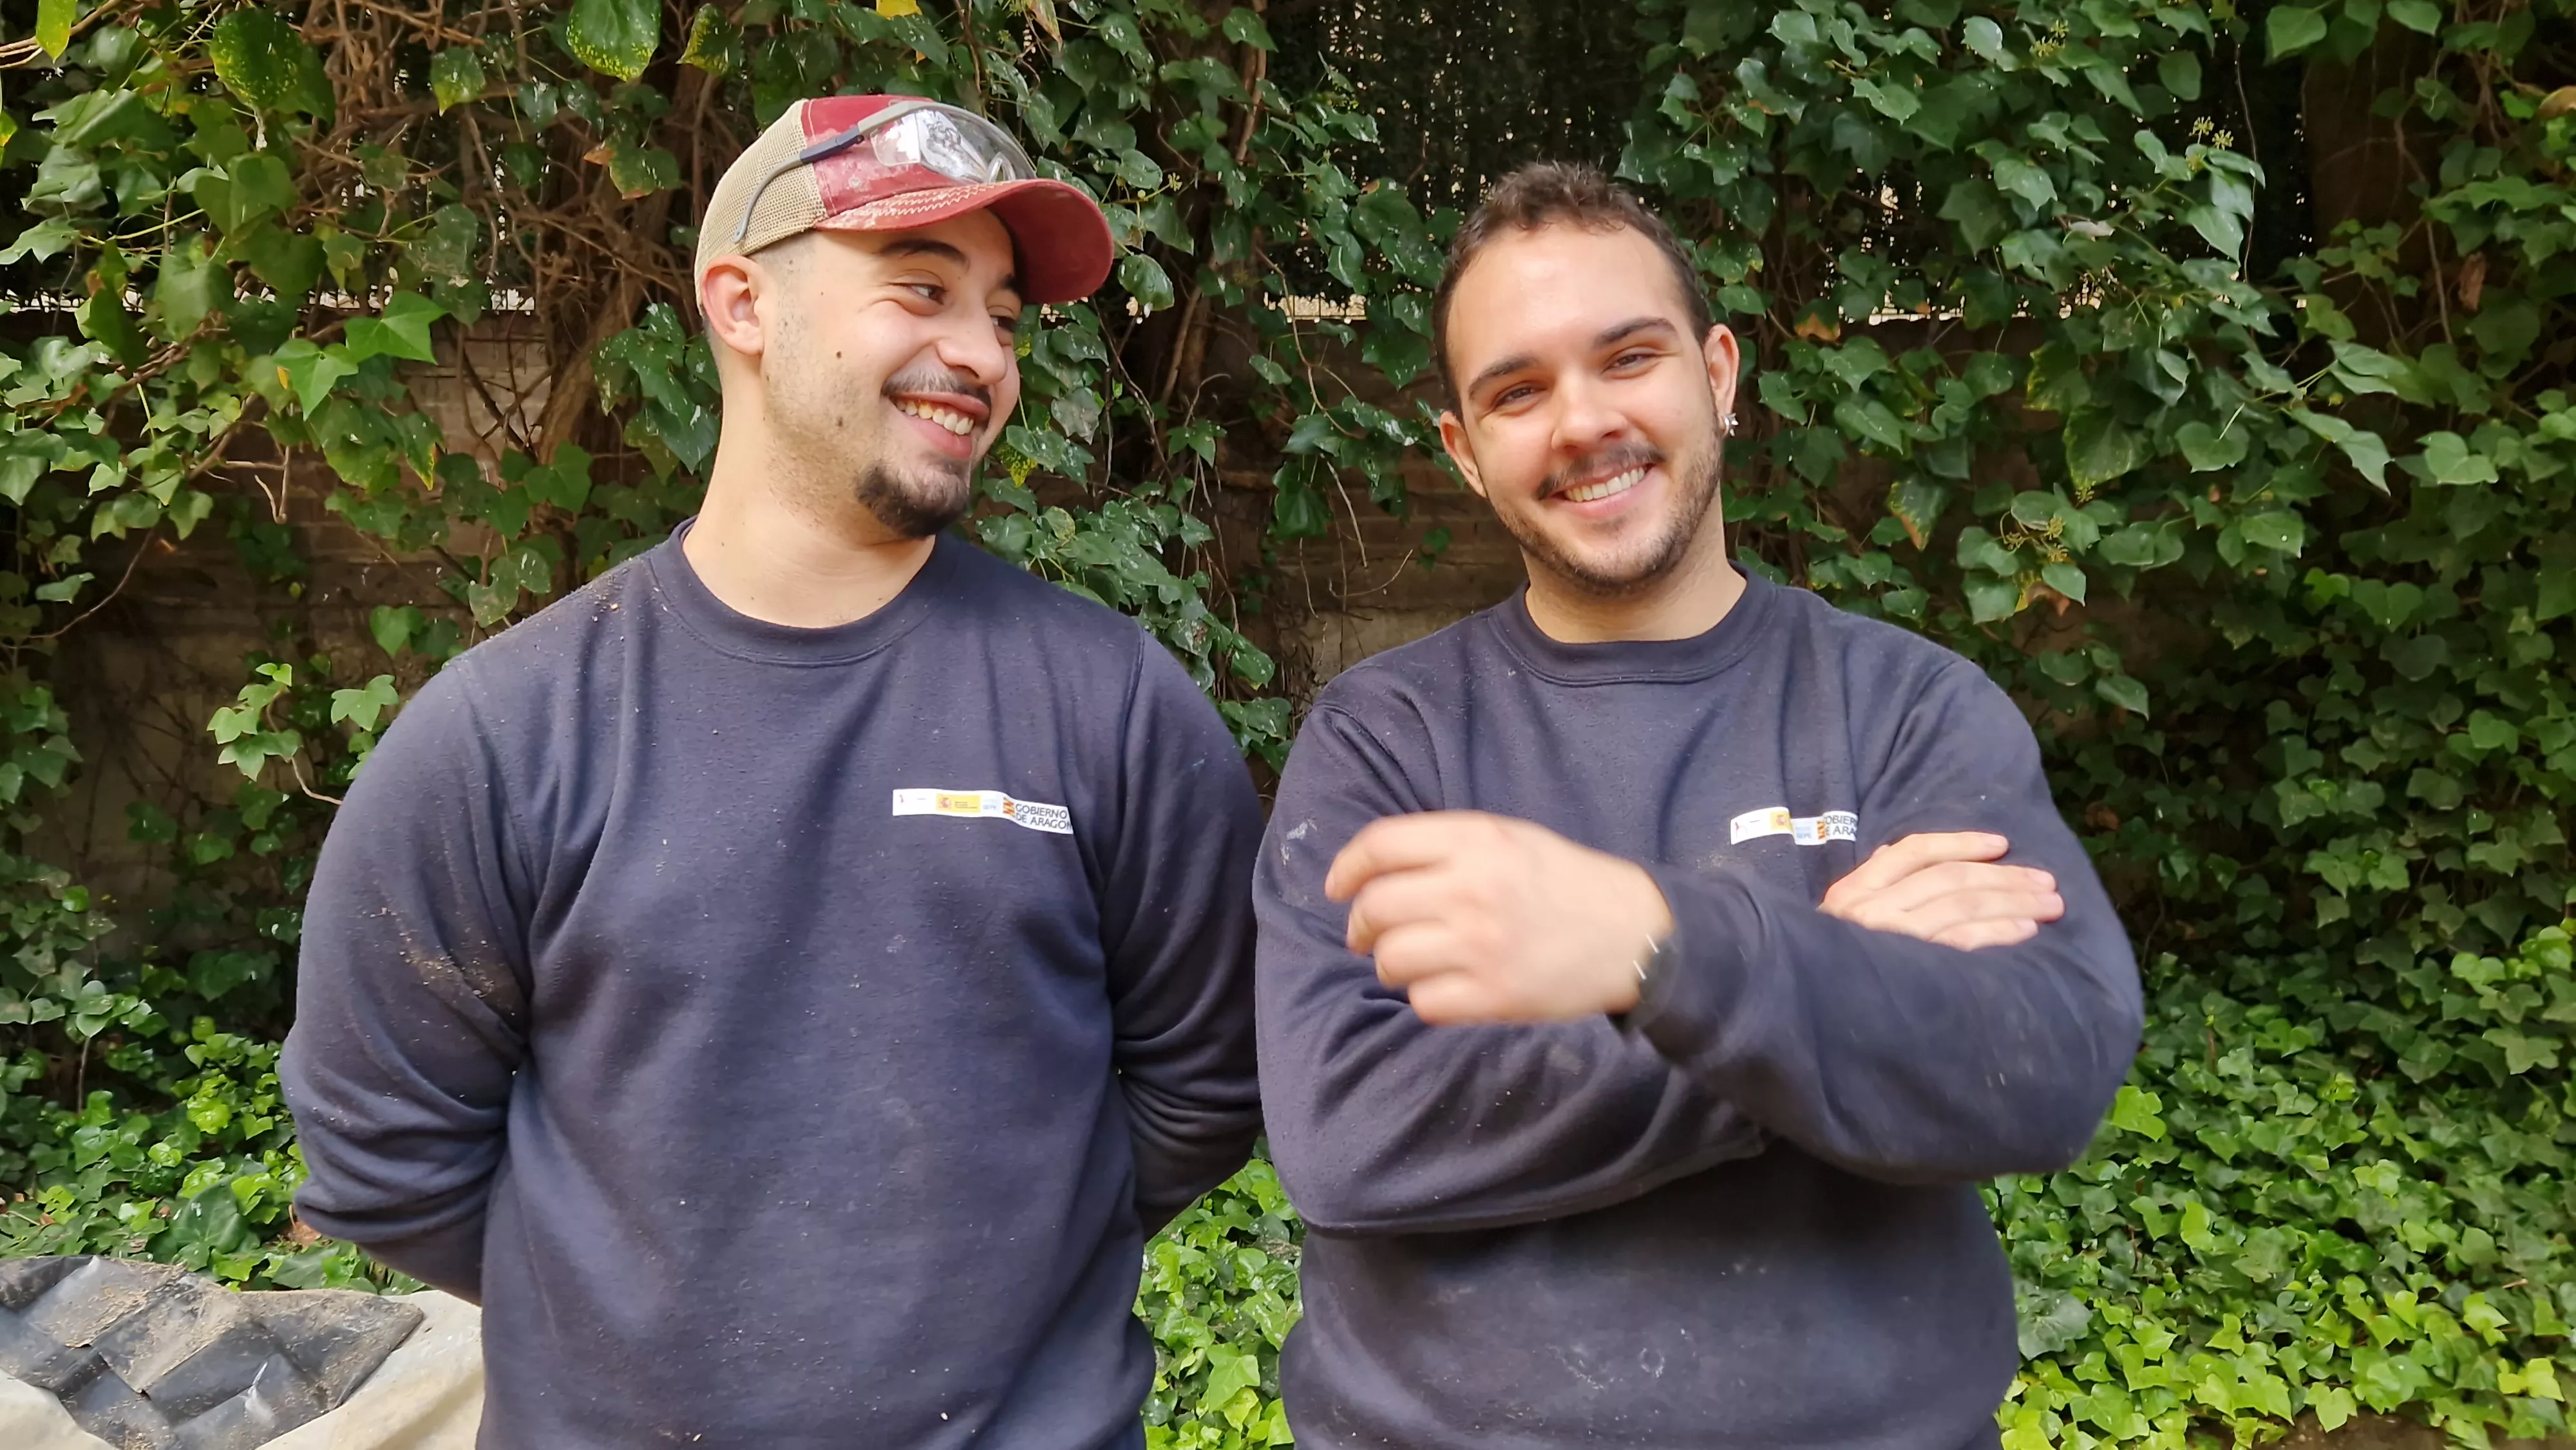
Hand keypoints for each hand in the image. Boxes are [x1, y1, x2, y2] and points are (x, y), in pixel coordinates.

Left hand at [1326, 811, 1670, 1024]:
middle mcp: (1471, 890)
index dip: (1346, 867)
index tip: (1337, 887)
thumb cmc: (1564, 881)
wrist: (1633, 933)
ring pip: (1390, 960)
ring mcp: (1480, 947)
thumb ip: (1445, 846)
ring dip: (1390, 963)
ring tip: (1412, 961)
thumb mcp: (1509, 838)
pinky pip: (1423, 1002)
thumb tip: (1372, 872)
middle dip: (1359, 926)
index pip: (1380, 845)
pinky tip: (1446, 986)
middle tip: (1365, 936)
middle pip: (1375, 908)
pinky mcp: (1493, 997)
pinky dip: (1425, 997)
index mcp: (1476, 841)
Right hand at [1818, 832, 2061, 948]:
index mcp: (1852, 892)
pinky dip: (1998, 931)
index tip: (2002, 845)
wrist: (1814, 1016)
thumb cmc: (1838, 972)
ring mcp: (1889, 938)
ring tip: (2050, 905)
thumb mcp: (1843, 922)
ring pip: (1960, 905)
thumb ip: (1870, 888)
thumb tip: (1889, 853)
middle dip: (2003, 877)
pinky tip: (2026, 931)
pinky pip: (1962, 941)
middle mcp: (1869, 909)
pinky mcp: (1909, 968)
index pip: (1912, 852)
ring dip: (2012, 902)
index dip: (1960, 844)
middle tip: (2046, 883)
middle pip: (1947, 878)